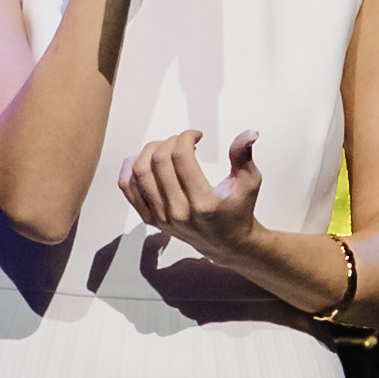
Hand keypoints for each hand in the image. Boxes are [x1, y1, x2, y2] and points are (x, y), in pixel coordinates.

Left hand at [119, 128, 263, 240]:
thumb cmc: (238, 211)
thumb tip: (249, 133)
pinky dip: (129, 170)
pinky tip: (140, 159)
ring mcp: (162, 217)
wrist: (227, 243)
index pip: (182, 158)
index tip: (196, 135)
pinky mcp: (151, 219)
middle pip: (159, 161)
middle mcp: (179, 212)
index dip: (186, 137)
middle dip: (170, 141)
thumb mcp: (249, 182)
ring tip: (165, 147)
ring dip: (150, 151)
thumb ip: (244, 156)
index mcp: (203, 202)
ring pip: (141, 173)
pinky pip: (129, 190)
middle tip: (182, 141)